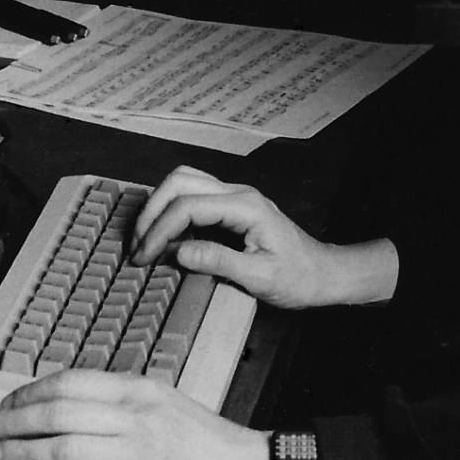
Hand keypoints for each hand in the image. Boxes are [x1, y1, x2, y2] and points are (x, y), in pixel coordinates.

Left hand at [0, 369, 268, 459]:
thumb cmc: (200, 437)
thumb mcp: (159, 400)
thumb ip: (115, 399)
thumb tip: (59, 405)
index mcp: (138, 389)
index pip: (69, 382)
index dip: (27, 393)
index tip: (5, 404)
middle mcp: (134, 417)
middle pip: (57, 413)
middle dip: (12, 421)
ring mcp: (134, 453)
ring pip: (61, 447)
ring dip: (19, 452)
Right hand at [130, 165, 397, 309]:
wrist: (323, 273)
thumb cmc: (297, 278)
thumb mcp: (259, 278)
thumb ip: (218, 261)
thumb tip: (177, 252)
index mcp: (245, 207)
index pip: (188, 206)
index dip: (159, 231)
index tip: (142, 258)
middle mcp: (238, 194)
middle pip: (180, 182)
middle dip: (152, 211)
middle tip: (136, 247)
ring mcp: (235, 197)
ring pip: (184, 181)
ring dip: (159, 206)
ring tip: (144, 240)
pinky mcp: (231, 207)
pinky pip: (193, 195)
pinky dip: (171, 210)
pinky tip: (163, 236)